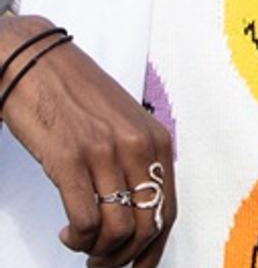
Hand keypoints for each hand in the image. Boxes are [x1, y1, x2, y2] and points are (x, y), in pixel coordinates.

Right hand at [0, 15, 175, 266]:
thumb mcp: (124, 124)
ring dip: (99, 253)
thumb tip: (141, 209)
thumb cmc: (78, 97)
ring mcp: (105, 153)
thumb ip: (138, 160)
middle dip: (125, 258)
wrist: (36, 63)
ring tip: (81, 246)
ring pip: (118, 230)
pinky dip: (78, 238)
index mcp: (157, 140)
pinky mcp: (69, 161)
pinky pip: (86, 220)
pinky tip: (67, 233)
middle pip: (147, 226)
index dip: (154, 247)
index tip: (139, 267)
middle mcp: (139, 147)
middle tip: (102, 264)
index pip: (168, 209)